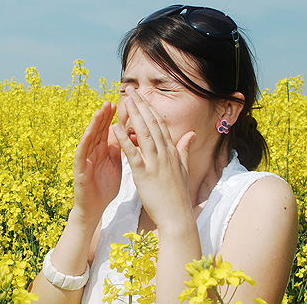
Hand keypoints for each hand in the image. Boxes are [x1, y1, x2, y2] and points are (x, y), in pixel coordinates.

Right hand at [72, 101, 121, 222]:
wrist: (95, 208)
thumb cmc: (105, 186)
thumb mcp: (115, 164)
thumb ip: (118, 149)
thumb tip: (125, 133)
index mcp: (103, 150)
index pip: (108, 129)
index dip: (113, 117)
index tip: (122, 103)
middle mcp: (93, 151)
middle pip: (98, 130)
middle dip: (104, 116)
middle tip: (110, 101)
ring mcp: (85, 159)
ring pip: (89, 138)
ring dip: (94, 124)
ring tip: (99, 111)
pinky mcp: (80, 170)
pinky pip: (81, 154)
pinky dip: (85, 142)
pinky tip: (89, 133)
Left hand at [112, 87, 194, 229]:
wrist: (177, 216)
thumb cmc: (178, 195)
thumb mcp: (183, 169)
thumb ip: (184, 149)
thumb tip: (191, 134)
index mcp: (172, 151)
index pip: (160, 124)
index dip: (150, 109)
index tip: (142, 97)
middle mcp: (164, 153)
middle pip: (152, 124)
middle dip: (141, 105)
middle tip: (131, 90)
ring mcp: (155, 163)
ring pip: (144, 133)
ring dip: (134, 115)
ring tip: (126, 101)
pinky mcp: (144, 174)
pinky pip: (133, 153)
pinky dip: (124, 139)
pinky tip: (115, 128)